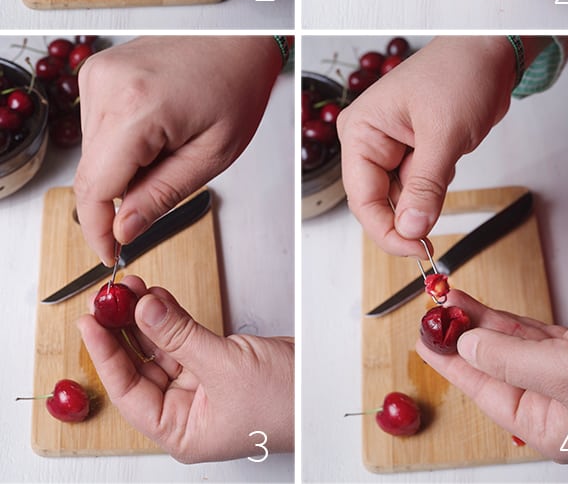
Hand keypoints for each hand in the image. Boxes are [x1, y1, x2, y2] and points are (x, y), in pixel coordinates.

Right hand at [74, 36, 282, 264]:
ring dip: (123, 164)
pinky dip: (121, 140)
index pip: (94, 189)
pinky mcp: (98, 70)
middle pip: (91, 172)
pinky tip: (156, 125)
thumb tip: (122, 230)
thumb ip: (162, 196)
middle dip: (121, 194)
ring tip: (168, 142)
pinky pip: (96, 125)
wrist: (237, 37)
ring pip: (92, 151)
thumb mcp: (212, 154)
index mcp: (136, 107)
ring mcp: (98, 73)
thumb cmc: (236, 83)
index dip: (98, 230)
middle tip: (164, 183)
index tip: (110, 254)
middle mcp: (107, 85)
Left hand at [78, 275, 293, 461]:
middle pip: (141, 366)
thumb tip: (142, 311)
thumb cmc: (285, 403)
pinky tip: (156, 298)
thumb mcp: (224, 366)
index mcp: (181, 429)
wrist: (326, 386)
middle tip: (106, 299)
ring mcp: (201, 385)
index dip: (105, 356)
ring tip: (128, 290)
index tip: (88, 324)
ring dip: (145, 318)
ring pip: (160, 348)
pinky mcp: (217, 362)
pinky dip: (169, 316)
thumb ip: (179, 336)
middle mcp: (186, 410)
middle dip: (122, 330)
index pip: (129, 391)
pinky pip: (182, 337)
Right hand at [336, 36, 517, 256]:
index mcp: (361, 131)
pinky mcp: (414, 151)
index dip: (385, 230)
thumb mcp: (443, 134)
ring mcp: (392, 147)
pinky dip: (432, 193)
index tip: (415, 250)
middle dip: (403, 221)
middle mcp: (370, 140)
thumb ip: (426, 186)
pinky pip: (417, 187)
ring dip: (421, 206)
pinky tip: (446, 174)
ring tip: (444, 188)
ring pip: (399, 198)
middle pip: (376, 202)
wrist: (489, 52)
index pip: (361, 197)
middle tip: (431, 243)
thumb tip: (410, 228)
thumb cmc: (459, 73)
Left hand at [416, 290, 567, 461]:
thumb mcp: (563, 372)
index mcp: (549, 428)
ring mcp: (562, 377)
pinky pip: (527, 335)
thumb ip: (511, 361)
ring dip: (478, 322)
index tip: (425, 344)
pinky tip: (480, 307)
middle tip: (434, 314)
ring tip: (450, 301)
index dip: (453, 366)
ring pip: (508, 346)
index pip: (486, 393)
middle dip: (462, 337)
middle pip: (494, 368)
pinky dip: (501, 319)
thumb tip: (467, 347)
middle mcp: (552, 405)